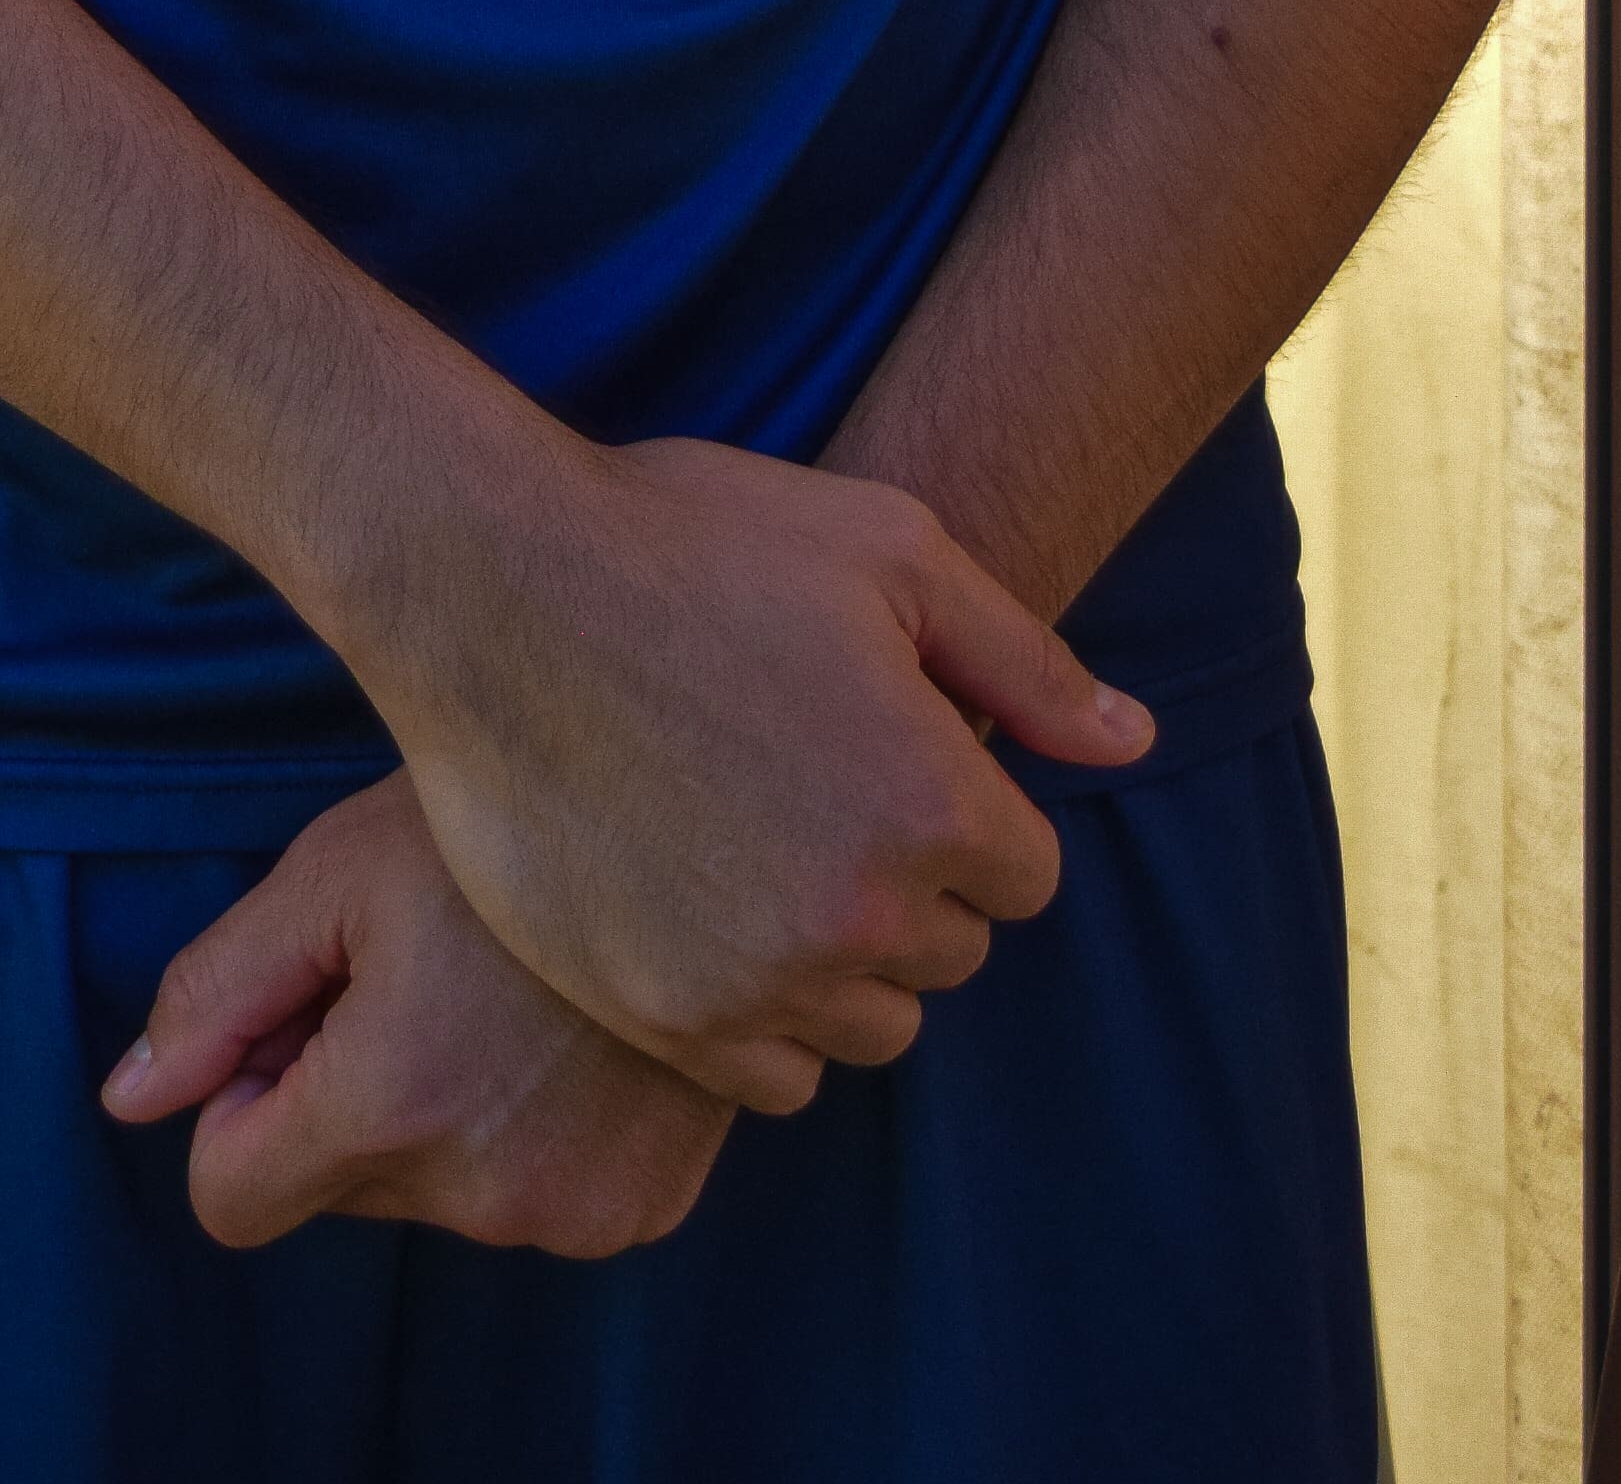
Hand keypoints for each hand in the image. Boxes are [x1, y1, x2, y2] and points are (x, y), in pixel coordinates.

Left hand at [104, 774, 730, 1259]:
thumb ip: (215, 995)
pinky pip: (527, 1198)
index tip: (295, 1015)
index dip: (239, 1108)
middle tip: (404, 974)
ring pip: (432, 1193)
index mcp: (391, 1109)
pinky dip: (522, 1134)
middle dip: (340, 1097)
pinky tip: (557, 1036)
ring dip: (433, 1115)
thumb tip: (125, 1104)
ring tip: (490, 992)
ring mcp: (576, 1216)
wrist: (690, 814)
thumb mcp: (329, 877)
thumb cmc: (487, 823)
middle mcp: (484, 1194)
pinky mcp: (641, 1212)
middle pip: (335, 1188)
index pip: (231, 1200)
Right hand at [358, 425, 1148, 1114]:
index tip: (879, 744)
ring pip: (870, 1023)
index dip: (960, 802)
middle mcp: (860, 911)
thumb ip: (1025, 659)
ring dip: (840, 958)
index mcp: (929, 799)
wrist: (486, 584)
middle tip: (806, 784)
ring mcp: (756, 977)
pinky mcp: (662, 1017)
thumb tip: (1133, 741)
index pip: (1023, 873)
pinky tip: (708, 915)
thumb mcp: (884, 547)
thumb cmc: (689, 540)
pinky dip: (762, 1019)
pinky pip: (774, 1079)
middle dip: (906, 879)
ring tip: (754, 845)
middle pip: (950, 952)